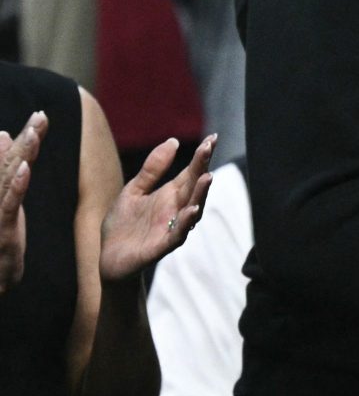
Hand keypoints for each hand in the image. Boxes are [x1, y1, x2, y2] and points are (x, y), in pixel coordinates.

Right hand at [0, 112, 47, 293]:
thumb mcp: (7, 201)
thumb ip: (7, 169)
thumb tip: (5, 136)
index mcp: (0, 187)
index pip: (13, 158)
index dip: (27, 136)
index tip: (42, 115)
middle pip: (11, 162)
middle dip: (28, 138)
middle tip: (41, 116)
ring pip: (9, 178)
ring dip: (22, 155)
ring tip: (34, 133)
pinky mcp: (2, 229)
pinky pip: (9, 204)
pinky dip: (16, 185)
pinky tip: (25, 169)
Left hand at [98, 134, 214, 281]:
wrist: (108, 258)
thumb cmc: (123, 224)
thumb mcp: (134, 190)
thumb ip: (153, 169)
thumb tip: (173, 141)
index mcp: (170, 194)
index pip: (191, 171)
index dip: (202, 156)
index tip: (213, 138)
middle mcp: (176, 209)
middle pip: (194, 186)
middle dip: (203, 167)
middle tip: (209, 147)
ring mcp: (171, 227)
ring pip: (192, 209)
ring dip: (201, 194)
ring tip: (207, 176)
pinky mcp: (162, 246)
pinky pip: (178, 234)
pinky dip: (186, 223)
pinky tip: (192, 210)